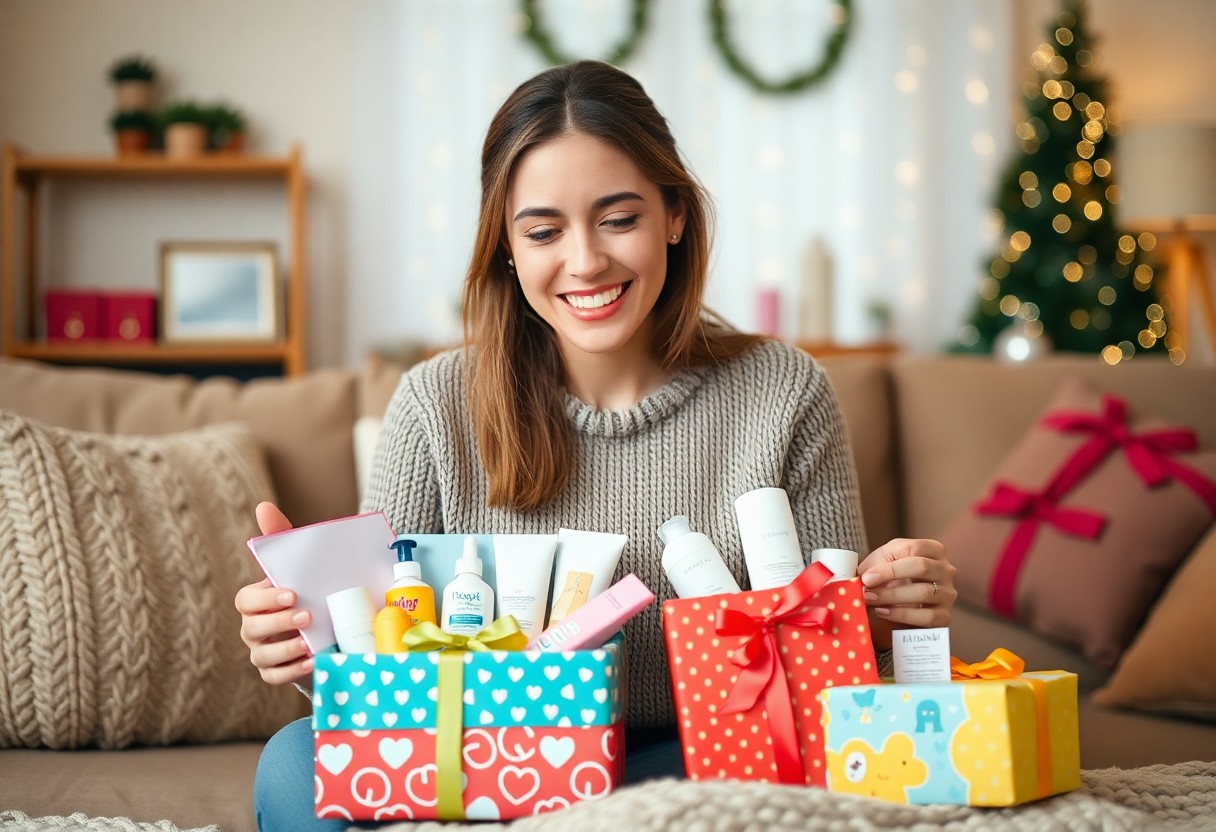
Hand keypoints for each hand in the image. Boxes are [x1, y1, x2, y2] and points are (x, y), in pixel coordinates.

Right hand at [235, 502, 312, 685]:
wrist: (326, 624)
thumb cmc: (307, 590)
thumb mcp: (299, 565)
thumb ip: (282, 537)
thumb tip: (263, 506)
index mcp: (256, 601)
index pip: (245, 600)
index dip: (265, 598)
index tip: (291, 592)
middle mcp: (254, 627)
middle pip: (252, 628)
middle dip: (277, 622)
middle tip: (306, 614)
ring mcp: (263, 652)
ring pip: (262, 656)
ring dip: (285, 649)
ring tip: (309, 641)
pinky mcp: (276, 672)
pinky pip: (274, 677)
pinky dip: (291, 671)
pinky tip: (311, 661)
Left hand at [858, 538, 955, 629]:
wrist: (892, 602)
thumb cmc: (888, 576)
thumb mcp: (882, 560)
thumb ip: (875, 563)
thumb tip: (865, 578)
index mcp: (933, 550)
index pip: (915, 550)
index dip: (888, 565)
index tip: (866, 578)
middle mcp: (946, 570)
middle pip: (922, 567)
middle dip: (890, 579)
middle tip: (867, 590)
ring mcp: (948, 594)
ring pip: (924, 592)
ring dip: (893, 597)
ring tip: (872, 600)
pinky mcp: (945, 616)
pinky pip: (928, 617)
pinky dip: (903, 615)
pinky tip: (884, 612)